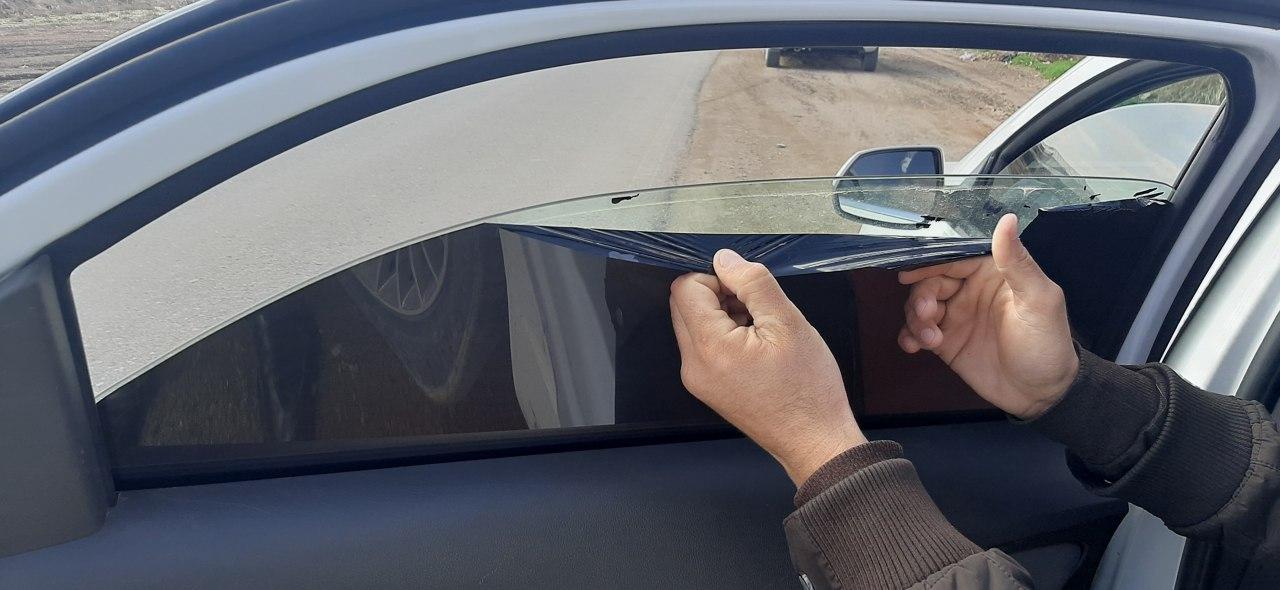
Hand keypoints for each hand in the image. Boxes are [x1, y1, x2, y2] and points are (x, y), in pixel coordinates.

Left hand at [670, 249, 866, 485]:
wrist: (814, 441)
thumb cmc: (808, 390)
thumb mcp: (788, 323)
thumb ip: (753, 283)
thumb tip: (724, 258)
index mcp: (708, 347)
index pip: (685, 288)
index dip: (717, 278)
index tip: (748, 290)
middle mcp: (693, 365)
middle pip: (684, 306)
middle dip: (717, 295)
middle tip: (757, 309)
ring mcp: (698, 380)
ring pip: (694, 325)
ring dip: (723, 315)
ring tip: (763, 332)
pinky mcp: (708, 388)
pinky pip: (704, 347)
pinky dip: (726, 336)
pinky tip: (758, 347)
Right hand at [897, 213, 1078, 418]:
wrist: (1042, 395)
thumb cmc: (1047, 344)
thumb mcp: (1039, 300)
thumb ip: (1018, 262)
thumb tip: (1007, 220)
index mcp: (992, 273)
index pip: (953, 258)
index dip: (929, 263)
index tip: (909, 274)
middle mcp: (970, 290)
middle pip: (930, 281)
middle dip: (921, 298)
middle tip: (929, 316)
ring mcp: (956, 316)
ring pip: (919, 305)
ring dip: (915, 319)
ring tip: (929, 339)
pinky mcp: (946, 341)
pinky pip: (917, 331)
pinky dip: (909, 336)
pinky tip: (913, 346)